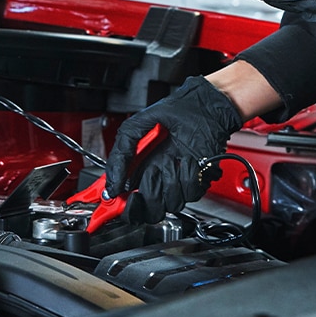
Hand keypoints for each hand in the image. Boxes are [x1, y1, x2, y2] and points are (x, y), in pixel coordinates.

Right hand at [102, 77, 243, 222]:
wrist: (203, 106)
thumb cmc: (174, 112)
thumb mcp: (135, 127)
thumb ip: (119, 154)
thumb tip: (112, 183)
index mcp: (141, 170)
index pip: (129, 201)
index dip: (123, 208)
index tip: (116, 203)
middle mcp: (159, 178)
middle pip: (150, 210)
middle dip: (148, 197)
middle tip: (150, 174)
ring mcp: (178, 181)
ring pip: (171, 204)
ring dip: (170, 181)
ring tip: (171, 159)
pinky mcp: (198, 179)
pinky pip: (190, 193)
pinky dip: (188, 176)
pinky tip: (187, 160)